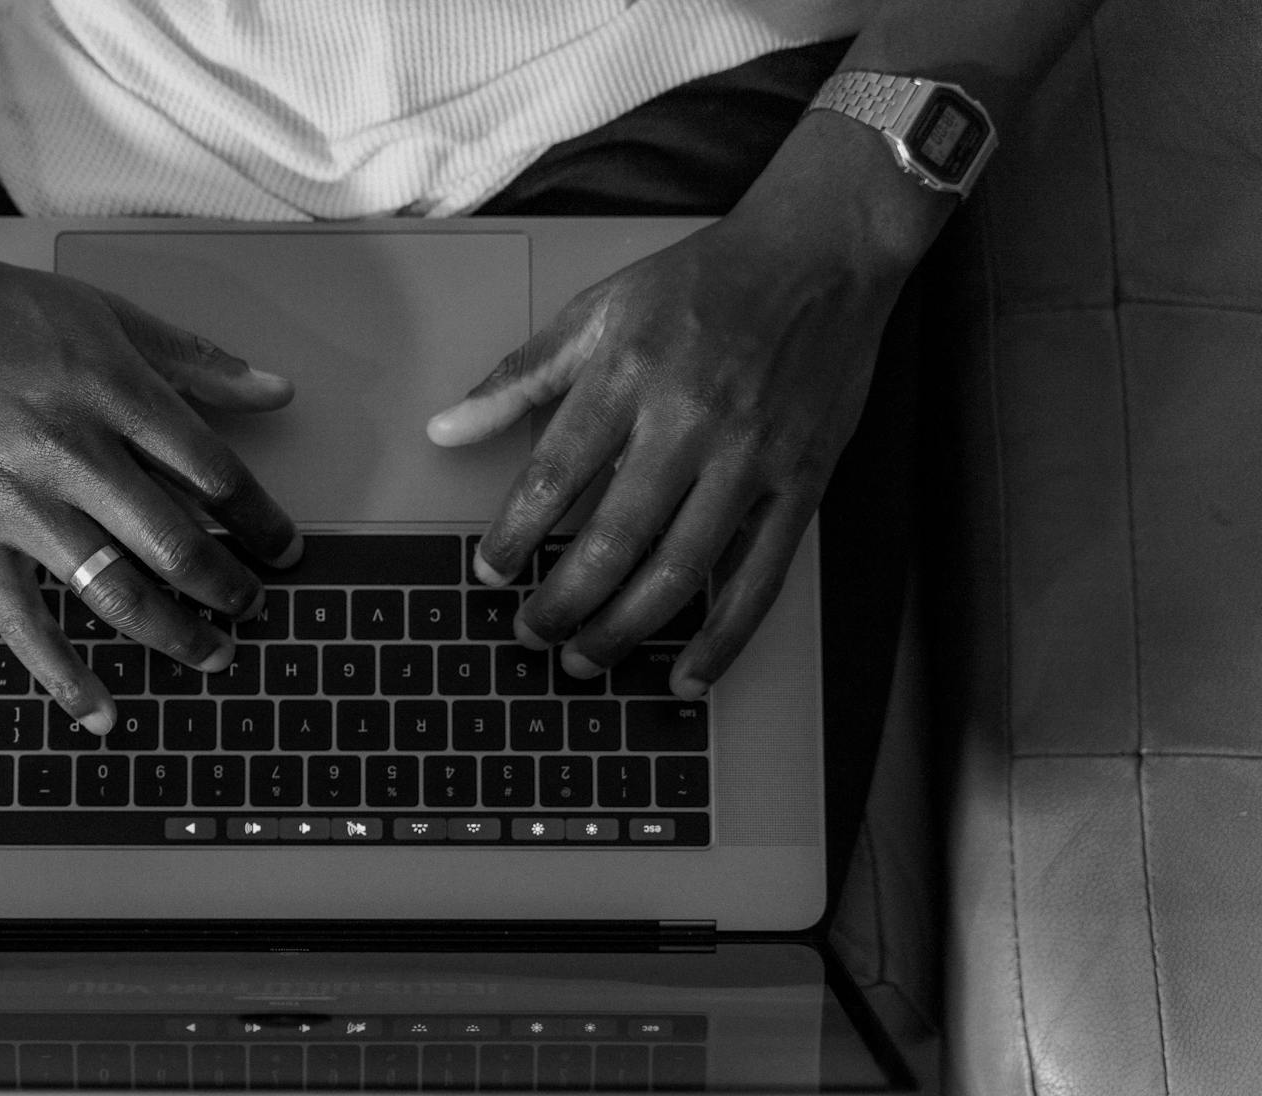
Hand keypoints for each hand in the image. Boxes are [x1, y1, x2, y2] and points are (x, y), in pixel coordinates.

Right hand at [0, 245, 301, 733]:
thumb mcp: (106, 315)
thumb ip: (196, 360)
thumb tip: (278, 391)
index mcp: (115, 394)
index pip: (214, 474)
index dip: (261, 521)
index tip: (284, 550)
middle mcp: (72, 453)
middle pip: (175, 543)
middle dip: (228, 587)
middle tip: (252, 606)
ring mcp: (18, 503)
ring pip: (115, 590)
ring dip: (174, 633)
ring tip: (212, 653)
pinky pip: (24, 623)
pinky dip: (66, 676)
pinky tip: (102, 712)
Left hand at [426, 201, 910, 698]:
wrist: (821, 252)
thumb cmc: (701, 282)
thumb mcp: (597, 311)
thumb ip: (519, 378)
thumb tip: (445, 428)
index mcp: (627, 378)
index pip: (552, 477)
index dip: (512, 537)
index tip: (487, 574)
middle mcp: (687, 423)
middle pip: (612, 540)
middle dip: (562, 603)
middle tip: (530, 635)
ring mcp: (749, 459)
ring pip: (679, 571)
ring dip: (624, 630)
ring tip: (583, 662)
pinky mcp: (800, 481)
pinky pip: (758, 576)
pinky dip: (722, 635)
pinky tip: (685, 674)